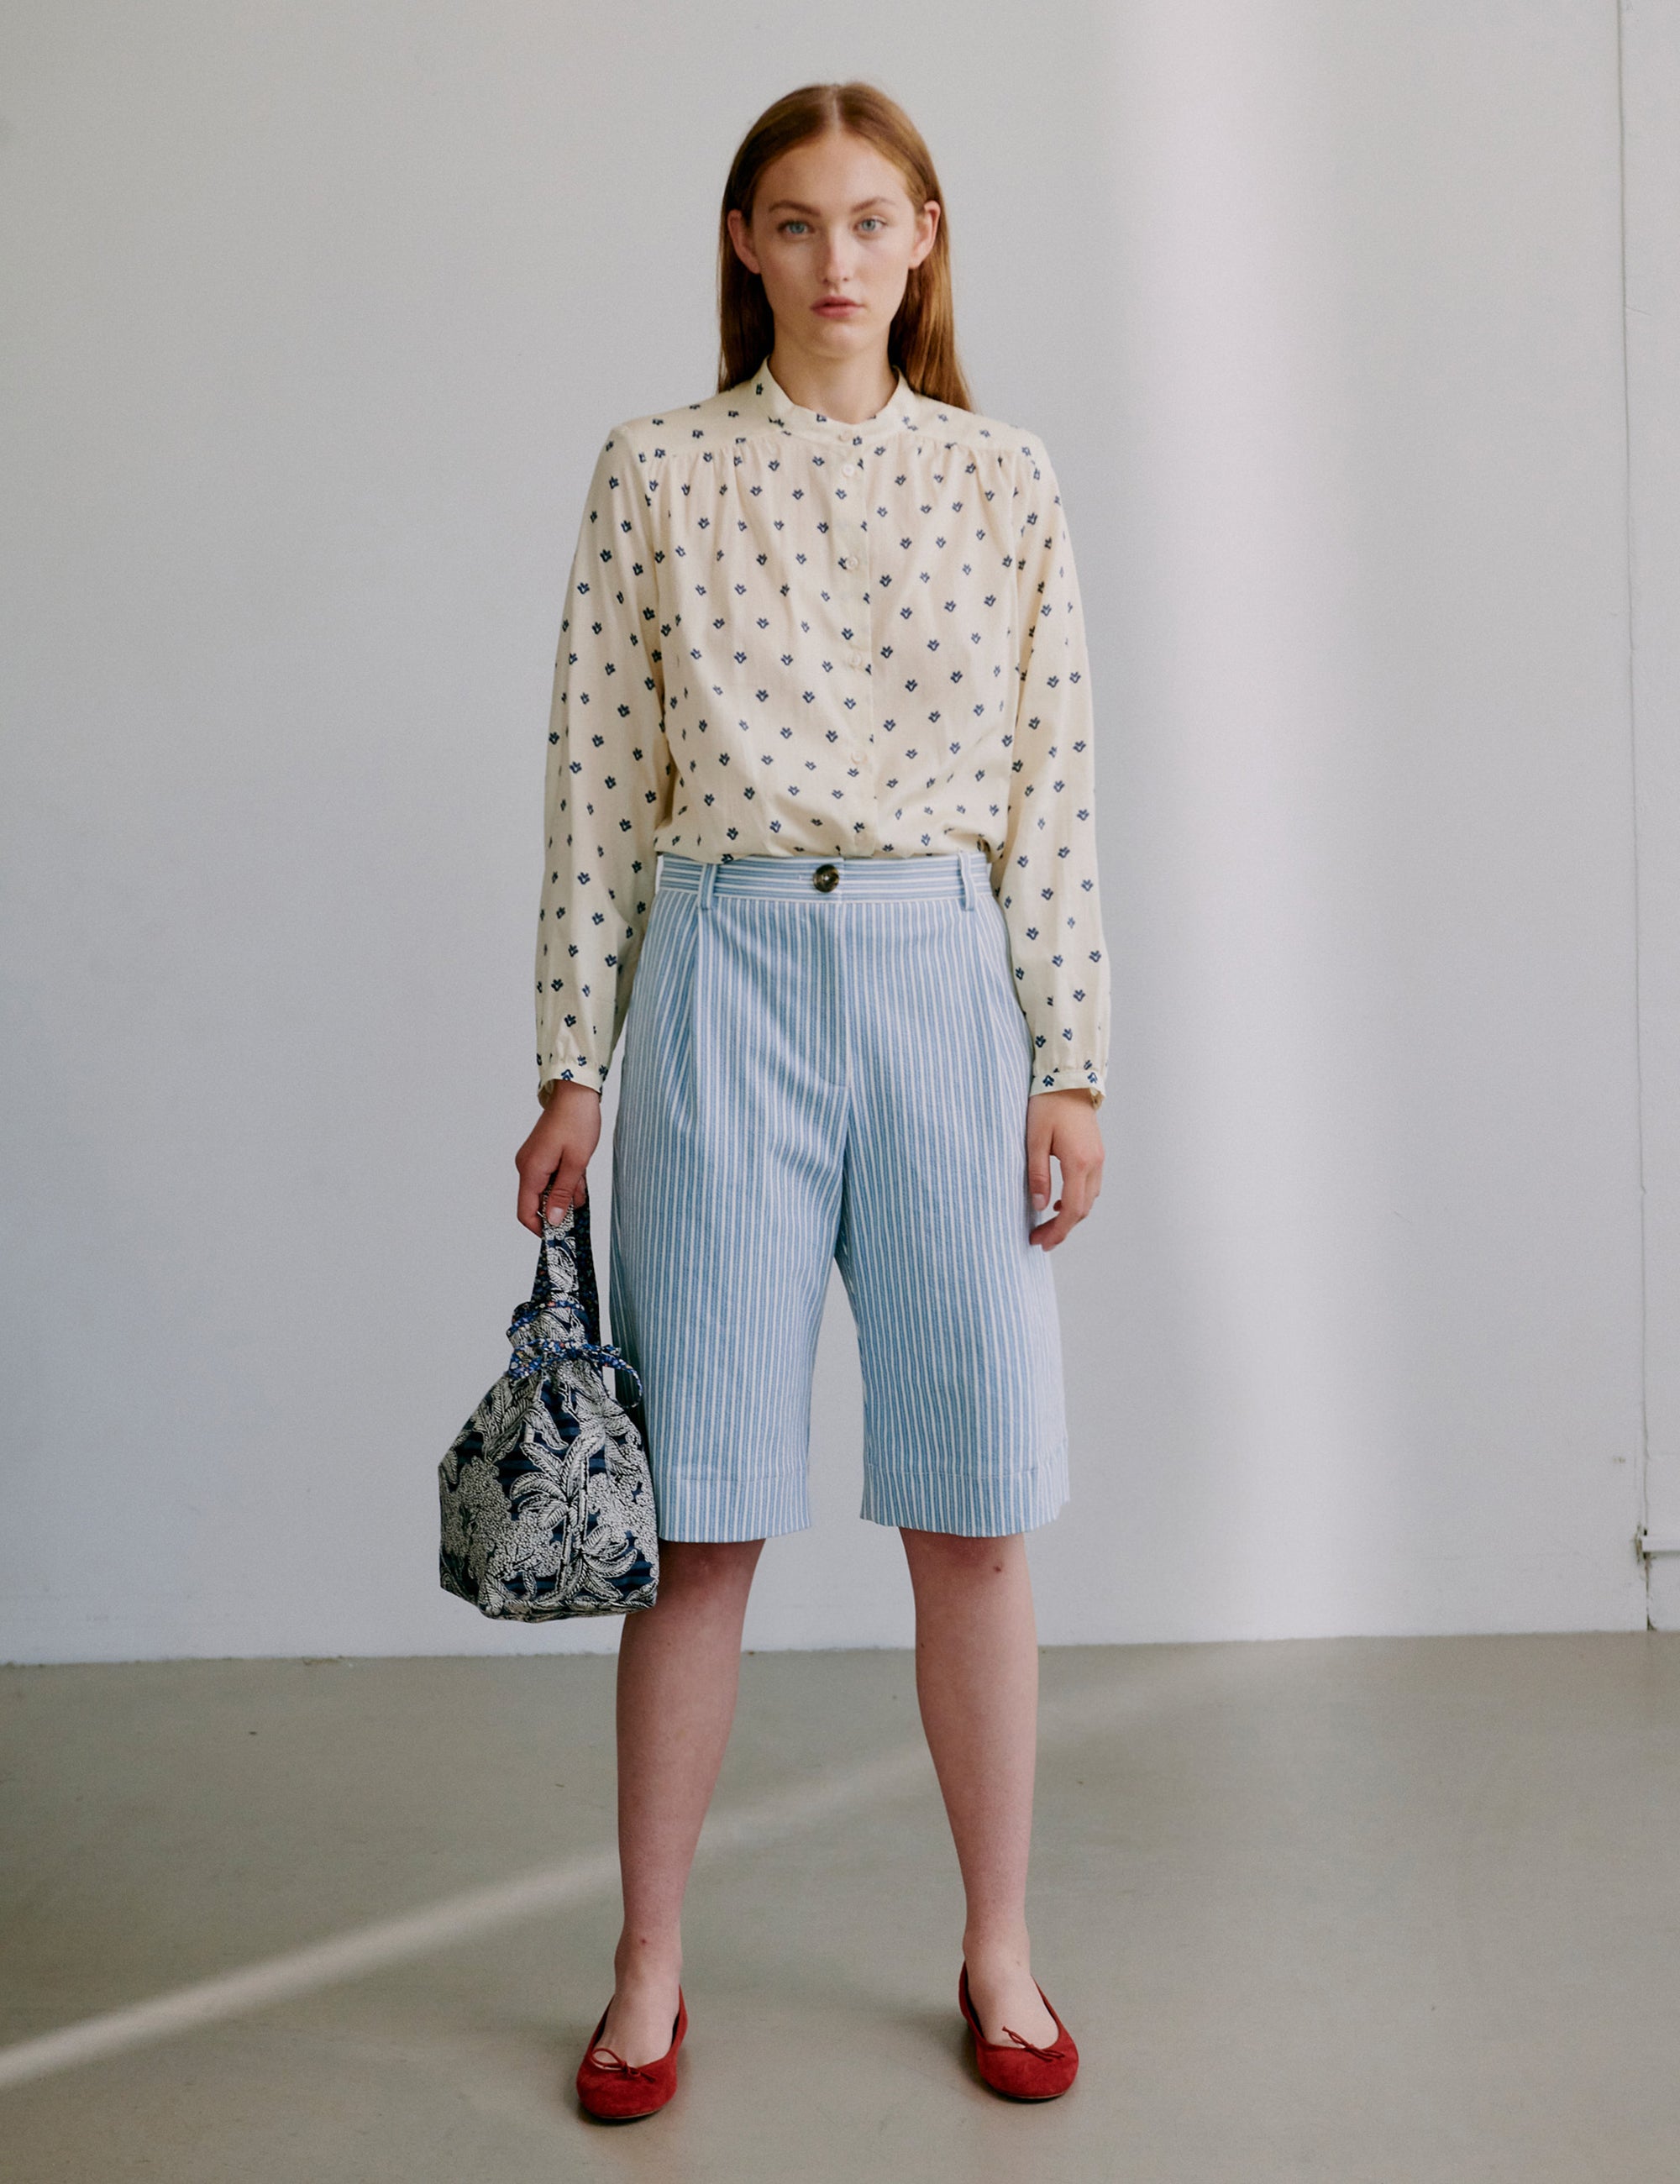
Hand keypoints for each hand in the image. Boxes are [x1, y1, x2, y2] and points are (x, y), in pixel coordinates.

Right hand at [516, 1082, 601, 1234]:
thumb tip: (553, 1221)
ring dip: (565, 1191)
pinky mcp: (540, 1154)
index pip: (525, 1212)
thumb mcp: (576, 1163)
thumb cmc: (577, 1122)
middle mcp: (526, 1167)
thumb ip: (563, 1194)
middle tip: (580, 1202)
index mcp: (531, 1171)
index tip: (559, 1235)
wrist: (576, 1092)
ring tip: (582, 1179)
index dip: (540, 1228)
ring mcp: (532, 1160)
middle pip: (536, 1202)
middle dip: (559, 1207)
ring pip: (546, 1189)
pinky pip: (549, 1176)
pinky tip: (579, 1171)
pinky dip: (565, 1179)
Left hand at [1025, 1089, 1102, 1249]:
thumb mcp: (1035, 1140)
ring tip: (1048, 1225)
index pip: (1073, 1209)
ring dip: (1071, 1216)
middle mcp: (1094, 1164)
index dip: (1058, 1231)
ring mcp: (1099, 1158)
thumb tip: (1041, 1206)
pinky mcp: (1096, 1153)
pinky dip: (1077, 1200)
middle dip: (1062, 1229)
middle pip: (1083, 1209)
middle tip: (1039, 1238)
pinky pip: (1091, 1186)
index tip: (1041, 1242)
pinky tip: (1060, 1202)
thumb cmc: (1048, 1105)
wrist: (1068, 1079)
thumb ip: (1038, 1174)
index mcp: (1079, 1162)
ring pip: (1089, 1199)